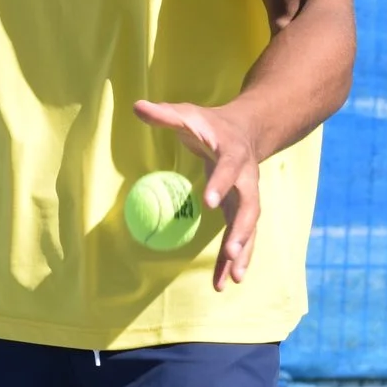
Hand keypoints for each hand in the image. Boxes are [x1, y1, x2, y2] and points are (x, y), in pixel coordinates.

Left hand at [131, 99, 259, 290]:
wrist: (246, 130)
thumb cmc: (210, 124)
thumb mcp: (188, 114)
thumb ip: (164, 114)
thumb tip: (137, 106)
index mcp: (233, 154)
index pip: (229, 169)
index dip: (221, 184)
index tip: (210, 203)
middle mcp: (246, 179)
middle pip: (249, 206)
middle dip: (242, 230)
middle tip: (232, 251)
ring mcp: (248, 197)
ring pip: (249, 228)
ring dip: (242, 253)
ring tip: (232, 279)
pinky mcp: (243, 211)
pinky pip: (242, 237)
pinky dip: (235, 259)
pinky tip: (226, 280)